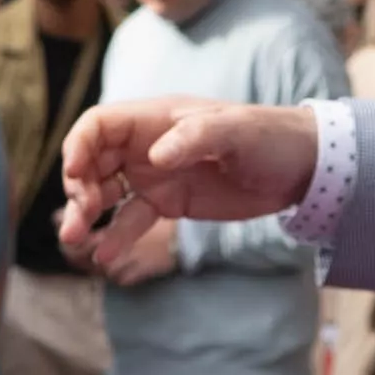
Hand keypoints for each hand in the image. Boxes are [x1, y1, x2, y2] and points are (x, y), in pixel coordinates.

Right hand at [55, 97, 321, 285]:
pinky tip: (104, 256)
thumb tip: (154, 158)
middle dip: (78, 188)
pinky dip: (115, 236)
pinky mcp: (167, 203)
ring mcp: (154, 175)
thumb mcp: (235, 131)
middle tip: (81, 218)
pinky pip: (131, 219)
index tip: (74, 174)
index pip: (98, 125)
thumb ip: (193, 138)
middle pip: (92, 162)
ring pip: (104, 192)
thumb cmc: (268, 137)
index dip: (78, 146)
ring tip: (75, 239)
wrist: (299, 168)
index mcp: (155, 119)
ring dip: (86, 214)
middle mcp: (146, 145)